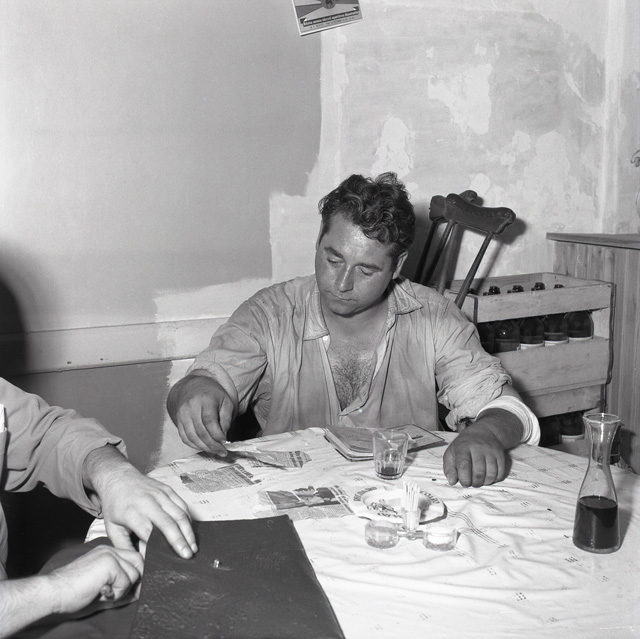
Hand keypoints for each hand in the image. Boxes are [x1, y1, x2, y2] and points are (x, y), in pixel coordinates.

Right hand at [0, 545, 143, 637]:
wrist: (52, 594)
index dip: (134, 576)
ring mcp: (110, 554)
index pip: (135, 560)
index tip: (124, 590)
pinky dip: (116, 593)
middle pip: (140, 563)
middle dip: (133, 582)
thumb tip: (141, 593)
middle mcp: (111, 550)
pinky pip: (126, 582)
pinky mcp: (109, 563)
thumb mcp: (103, 592)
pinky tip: (99, 592)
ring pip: (135, 574)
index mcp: (108, 553)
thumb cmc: (73, 595)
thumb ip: (122, 589)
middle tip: (113, 593)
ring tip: (102, 592)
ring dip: (122, 590)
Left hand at [84, 446, 196, 558]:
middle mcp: (149, 502)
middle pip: (169, 523)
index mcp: (132, 513)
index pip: (149, 533)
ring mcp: (160, 494)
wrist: (118, 478)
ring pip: (180, 514)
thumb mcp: (112, 528)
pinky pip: (182, 505)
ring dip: (188, 531)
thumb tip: (141, 563)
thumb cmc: (115, 505)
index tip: (166, 562)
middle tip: (188, 556)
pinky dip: (188, 519)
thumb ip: (126, 547)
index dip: (159, 548)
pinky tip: (190, 531)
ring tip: (193, 547)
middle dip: (180, 541)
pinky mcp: (168, 490)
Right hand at [166, 374, 233, 455]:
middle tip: (222, 451)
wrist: (192, 387)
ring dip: (204, 447)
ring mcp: (182, 414)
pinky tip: (204, 447)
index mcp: (205, 399)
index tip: (224, 441)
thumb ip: (226, 418)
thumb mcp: (225, 401)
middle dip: (212, 444)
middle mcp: (190, 407)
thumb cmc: (212, 395)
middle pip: (200, 431)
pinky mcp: (178, 421)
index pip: (209, 420)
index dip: (216, 433)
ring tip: (215, 451)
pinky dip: (195, 445)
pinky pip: (185, 437)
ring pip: (192, 436)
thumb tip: (223, 435)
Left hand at [442, 427, 507, 487]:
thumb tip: (452, 481)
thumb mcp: (451, 453)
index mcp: (463, 448)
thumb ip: (449, 468)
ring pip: (491, 475)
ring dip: (485, 482)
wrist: (483, 432)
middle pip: (479, 473)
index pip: (464, 465)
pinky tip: (488, 476)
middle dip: (475, 483)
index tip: (464, 483)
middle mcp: (478, 448)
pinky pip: (500, 474)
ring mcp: (491, 452)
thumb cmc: (464, 446)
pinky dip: (494, 479)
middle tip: (472, 483)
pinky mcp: (500, 456)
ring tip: (479, 480)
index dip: (464, 478)